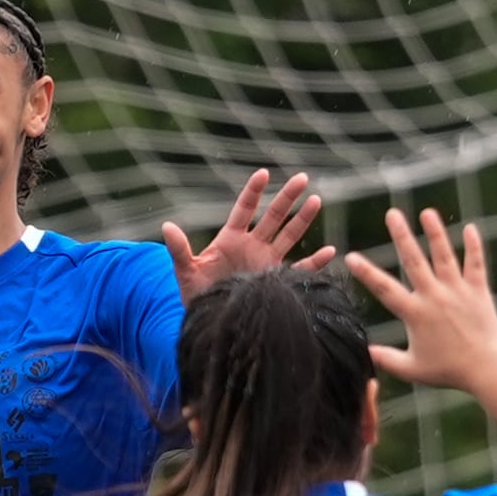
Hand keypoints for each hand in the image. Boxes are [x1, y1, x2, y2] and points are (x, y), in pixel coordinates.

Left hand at [162, 168, 334, 296]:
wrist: (211, 322)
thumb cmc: (197, 296)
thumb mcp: (185, 272)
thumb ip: (179, 250)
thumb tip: (166, 226)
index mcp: (231, 240)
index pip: (244, 210)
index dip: (253, 192)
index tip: (264, 174)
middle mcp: (252, 247)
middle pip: (273, 217)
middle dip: (287, 198)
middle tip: (302, 179)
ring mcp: (266, 263)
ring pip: (289, 236)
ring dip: (303, 220)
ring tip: (316, 200)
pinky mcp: (276, 281)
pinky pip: (299, 270)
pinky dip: (315, 262)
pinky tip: (330, 251)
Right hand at [344, 206, 496, 392]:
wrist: (486, 370)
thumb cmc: (447, 372)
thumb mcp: (411, 369)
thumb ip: (385, 359)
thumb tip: (363, 352)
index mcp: (415, 313)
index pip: (384, 288)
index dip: (366, 272)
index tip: (351, 256)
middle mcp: (434, 296)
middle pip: (414, 260)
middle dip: (402, 235)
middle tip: (392, 213)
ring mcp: (458, 291)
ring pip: (444, 255)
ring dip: (435, 232)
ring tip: (427, 213)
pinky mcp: (478, 291)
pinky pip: (476, 264)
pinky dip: (473, 246)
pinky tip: (470, 228)